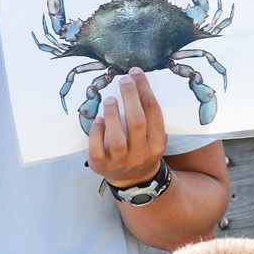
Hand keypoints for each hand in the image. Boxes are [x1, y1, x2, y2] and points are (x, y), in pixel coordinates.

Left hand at [88, 68, 167, 187]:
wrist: (135, 179)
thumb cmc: (142, 148)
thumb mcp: (152, 136)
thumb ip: (146, 116)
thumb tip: (134, 81)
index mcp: (157, 143)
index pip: (153, 111)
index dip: (144, 89)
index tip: (136, 73)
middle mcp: (141, 154)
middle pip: (136, 122)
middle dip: (130, 96)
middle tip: (124, 79)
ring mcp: (121, 162)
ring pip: (117, 138)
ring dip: (112, 114)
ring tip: (109, 99)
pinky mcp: (101, 166)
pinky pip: (97, 149)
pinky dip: (96, 132)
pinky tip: (97, 120)